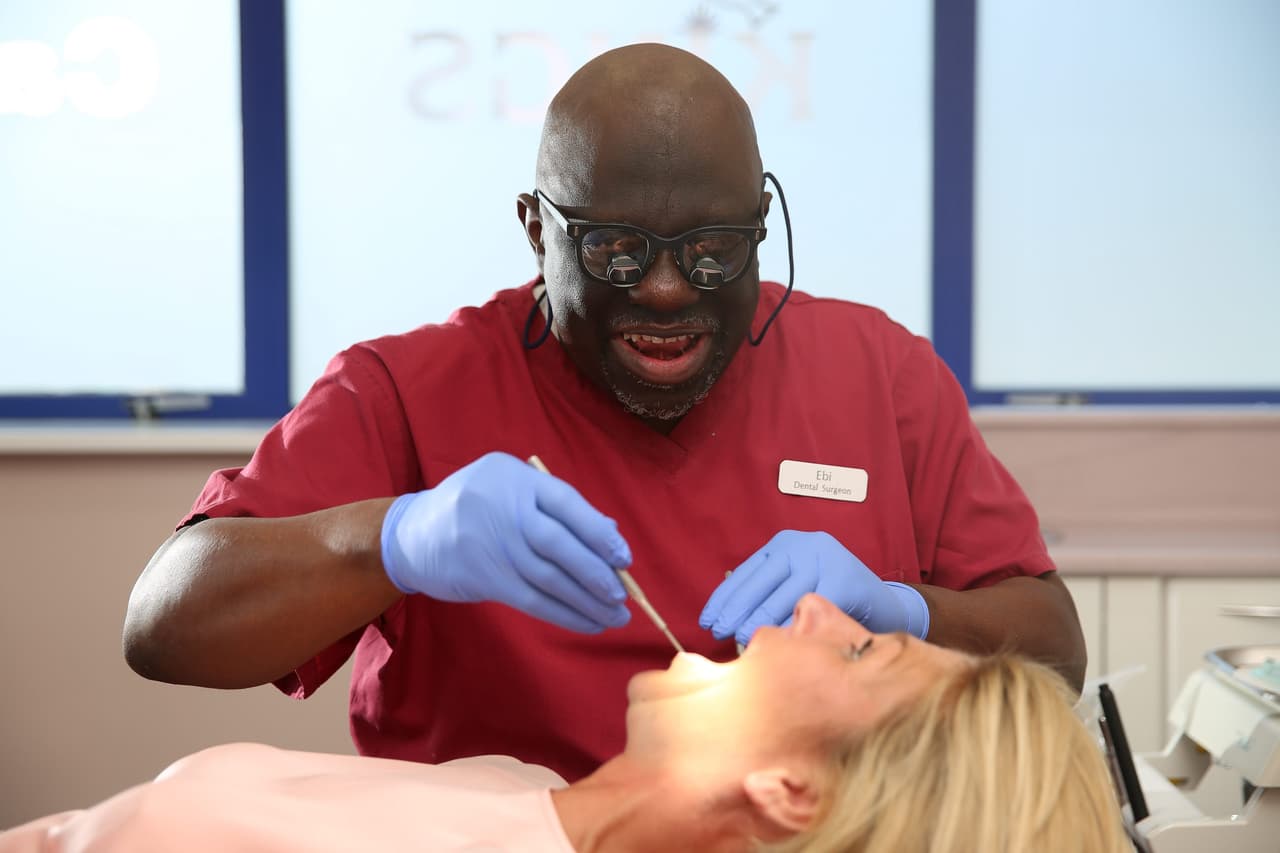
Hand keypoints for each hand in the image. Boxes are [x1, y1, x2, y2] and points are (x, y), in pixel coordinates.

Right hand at [380, 452, 631, 632]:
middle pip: (559, 544)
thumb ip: (554, 506)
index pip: (566, 502)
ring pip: (548, 578)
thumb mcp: (509, 489)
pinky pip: (531, 600)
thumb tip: (609, 536)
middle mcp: (501, 507)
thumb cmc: (475, 508)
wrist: (411, 534)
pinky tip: (587, 623)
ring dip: (586, 601)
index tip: (623, 557)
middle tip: (621, 595)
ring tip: (613, 616)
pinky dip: (563, 614)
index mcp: (513, 477)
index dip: (598, 531)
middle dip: (595, 573)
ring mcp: (490, 544)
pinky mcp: (483, 578)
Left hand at [699, 530, 929, 646]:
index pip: (746, 572)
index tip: (707, 619)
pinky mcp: (843, 579)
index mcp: (786, 544)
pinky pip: (807, 609)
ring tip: (742, 641)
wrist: (885, 604)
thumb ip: (767, 592)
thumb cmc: (832, 599)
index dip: (724, 597)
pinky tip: (777, 644)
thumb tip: (725, 616)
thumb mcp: (796, 583)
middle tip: (720, 633)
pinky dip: (790, 629)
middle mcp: (803, 545)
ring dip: (759, 623)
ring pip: (780, 598)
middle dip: (735, 612)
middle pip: (759, 583)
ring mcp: (824, 559)